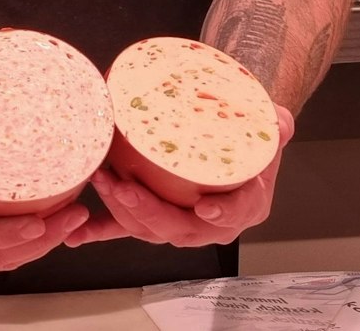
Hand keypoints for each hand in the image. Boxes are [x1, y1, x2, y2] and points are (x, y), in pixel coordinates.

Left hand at [64, 105, 295, 247]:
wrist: (230, 137)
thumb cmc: (248, 134)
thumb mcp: (269, 125)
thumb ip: (277, 125)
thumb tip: (281, 124)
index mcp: (246, 205)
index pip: (236, 214)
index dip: (222, 212)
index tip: (206, 206)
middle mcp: (213, 222)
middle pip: (182, 228)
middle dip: (151, 211)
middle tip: (126, 185)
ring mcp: (181, 222)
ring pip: (150, 229)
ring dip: (122, 211)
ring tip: (103, 182)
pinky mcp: (153, 217)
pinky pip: (127, 229)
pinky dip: (102, 231)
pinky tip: (78, 234)